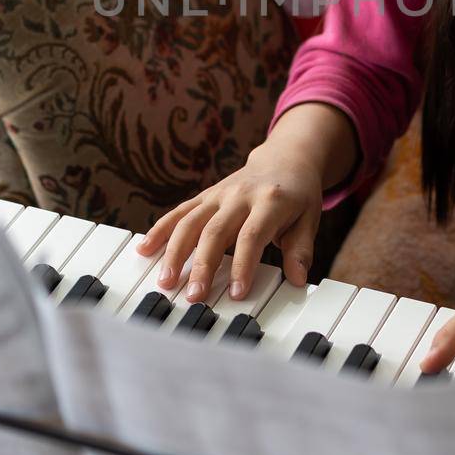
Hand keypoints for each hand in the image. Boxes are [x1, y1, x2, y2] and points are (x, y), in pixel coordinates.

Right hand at [134, 141, 323, 304]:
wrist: (285, 159)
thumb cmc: (297, 194)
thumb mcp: (310, 219)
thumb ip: (301, 250)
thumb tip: (297, 280)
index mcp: (269, 201)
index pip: (251, 235)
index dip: (242, 265)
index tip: (236, 293)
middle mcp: (239, 195)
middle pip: (214, 231)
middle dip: (201, 265)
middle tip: (193, 296)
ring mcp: (219, 194)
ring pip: (190, 221)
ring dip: (174, 251)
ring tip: (165, 280)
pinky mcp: (206, 196)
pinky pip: (179, 212)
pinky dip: (160, 229)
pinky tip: (145, 249)